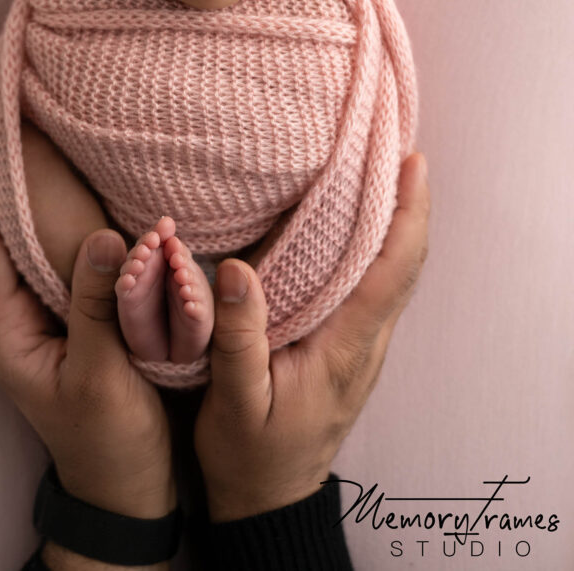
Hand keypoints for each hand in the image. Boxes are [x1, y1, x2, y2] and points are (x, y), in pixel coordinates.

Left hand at [0, 108, 174, 519]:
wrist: (127, 488)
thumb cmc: (110, 441)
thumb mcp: (102, 376)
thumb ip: (98, 308)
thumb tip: (101, 237)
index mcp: (8, 334)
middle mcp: (17, 321)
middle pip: (0, 240)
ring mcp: (44, 322)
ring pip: (29, 248)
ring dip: (27, 199)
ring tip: (25, 148)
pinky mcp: (74, 323)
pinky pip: (61, 263)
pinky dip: (63, 226)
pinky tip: (72, 200)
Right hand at [194, 152, 429, 520]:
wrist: (270, 500)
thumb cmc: (253, 456)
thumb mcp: (237, 403)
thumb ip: (239, 339)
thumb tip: (236, 270)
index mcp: (347, 347)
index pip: (393, 271)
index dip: (408, 214)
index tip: (412, 163)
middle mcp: (364, 339)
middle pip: (401, 262)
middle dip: (406, 202)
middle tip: (392, 147)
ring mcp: (357, 343)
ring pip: (386, 271)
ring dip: (389, 220)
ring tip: (374, 169)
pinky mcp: (342, 345)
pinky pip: (365, 284)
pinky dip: (366, 243)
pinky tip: (344, 220)